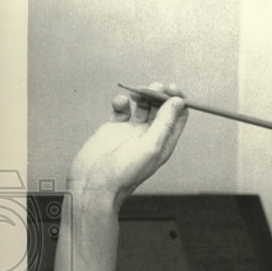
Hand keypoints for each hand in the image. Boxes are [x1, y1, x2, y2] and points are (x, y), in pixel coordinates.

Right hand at [67, 82, 188, 209]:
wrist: (92, 184)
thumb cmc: (123, 173)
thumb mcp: (150, 147)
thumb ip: (164, 123)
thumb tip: (179, 101)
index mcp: (164, 143)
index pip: (178, 116)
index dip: (177, 100)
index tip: (171, 88)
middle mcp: (150, 137)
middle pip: (161, 108)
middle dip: (159, 94)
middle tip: (153, 86)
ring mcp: (132, 132)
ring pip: (143, 106)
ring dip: (142, 94)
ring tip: (136, 91)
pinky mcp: (114, 129)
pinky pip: (122, 109)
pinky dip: (121, 102)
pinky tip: (119, 102)